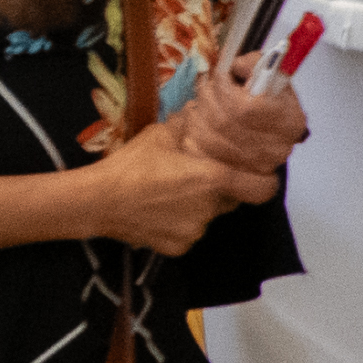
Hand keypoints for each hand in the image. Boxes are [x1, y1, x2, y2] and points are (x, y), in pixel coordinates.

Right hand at [111, 75, 302, 245]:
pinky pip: (186, 234)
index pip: (262, 189)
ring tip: (166, 197)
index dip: (265, 182)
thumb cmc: (130, 165)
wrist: (97, 201)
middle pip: (230, 201)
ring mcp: (195, 232)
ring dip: (196, 208)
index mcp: (213, 180)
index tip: (260, 177)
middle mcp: (210, 209)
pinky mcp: (178, 248)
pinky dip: (177, 225)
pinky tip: (155, 214)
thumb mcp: (158, 135)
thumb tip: (196, 114)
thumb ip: (185, 126)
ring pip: (206, 217)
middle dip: (219, 191)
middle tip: (194, 179)